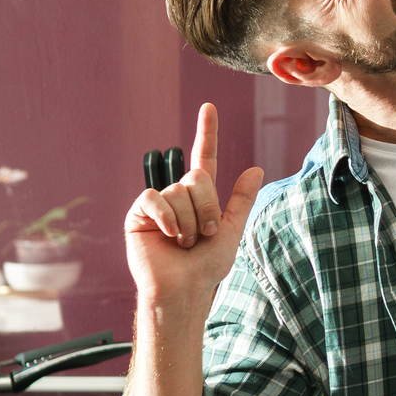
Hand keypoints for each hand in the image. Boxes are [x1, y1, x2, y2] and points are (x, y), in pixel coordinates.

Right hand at [124, 102, 264, 307]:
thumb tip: (255, 169)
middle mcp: (179, 196)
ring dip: (188, 222)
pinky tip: (169, 236)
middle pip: (197, 177)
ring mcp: (159, 204)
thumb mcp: (232, 230)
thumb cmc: (207, 266)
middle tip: (203, 234)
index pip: (204, 157)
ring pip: (178, 192)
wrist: (185, 288)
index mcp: (201, 197)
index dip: (207, 132)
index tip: (209, 107)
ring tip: (185, 243)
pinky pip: (155, 200)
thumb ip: (241, 200)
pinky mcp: (139, 214)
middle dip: (207, 208)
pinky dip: (167, 219)